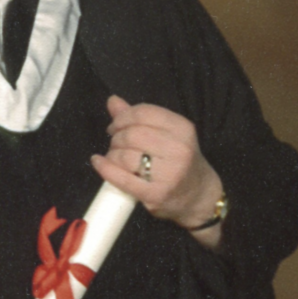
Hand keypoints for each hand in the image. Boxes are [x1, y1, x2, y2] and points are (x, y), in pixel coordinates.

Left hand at [90, 95, 223, 241]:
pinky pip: (122, 179)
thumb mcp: (168, 135)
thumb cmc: (179, 162)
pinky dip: (105, 169)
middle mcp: (179, 149)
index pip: (142, 113)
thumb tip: (112, 101)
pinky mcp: (156, 194)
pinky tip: (98, 162)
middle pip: (131, 134)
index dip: (122, 117)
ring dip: (112, 155)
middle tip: (115, 144)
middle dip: (116, 138)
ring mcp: (169, 174)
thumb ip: (140, 117)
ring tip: (114, 158)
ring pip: (125, 156)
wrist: (199, 197)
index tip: (115, 126)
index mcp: (182, 128)